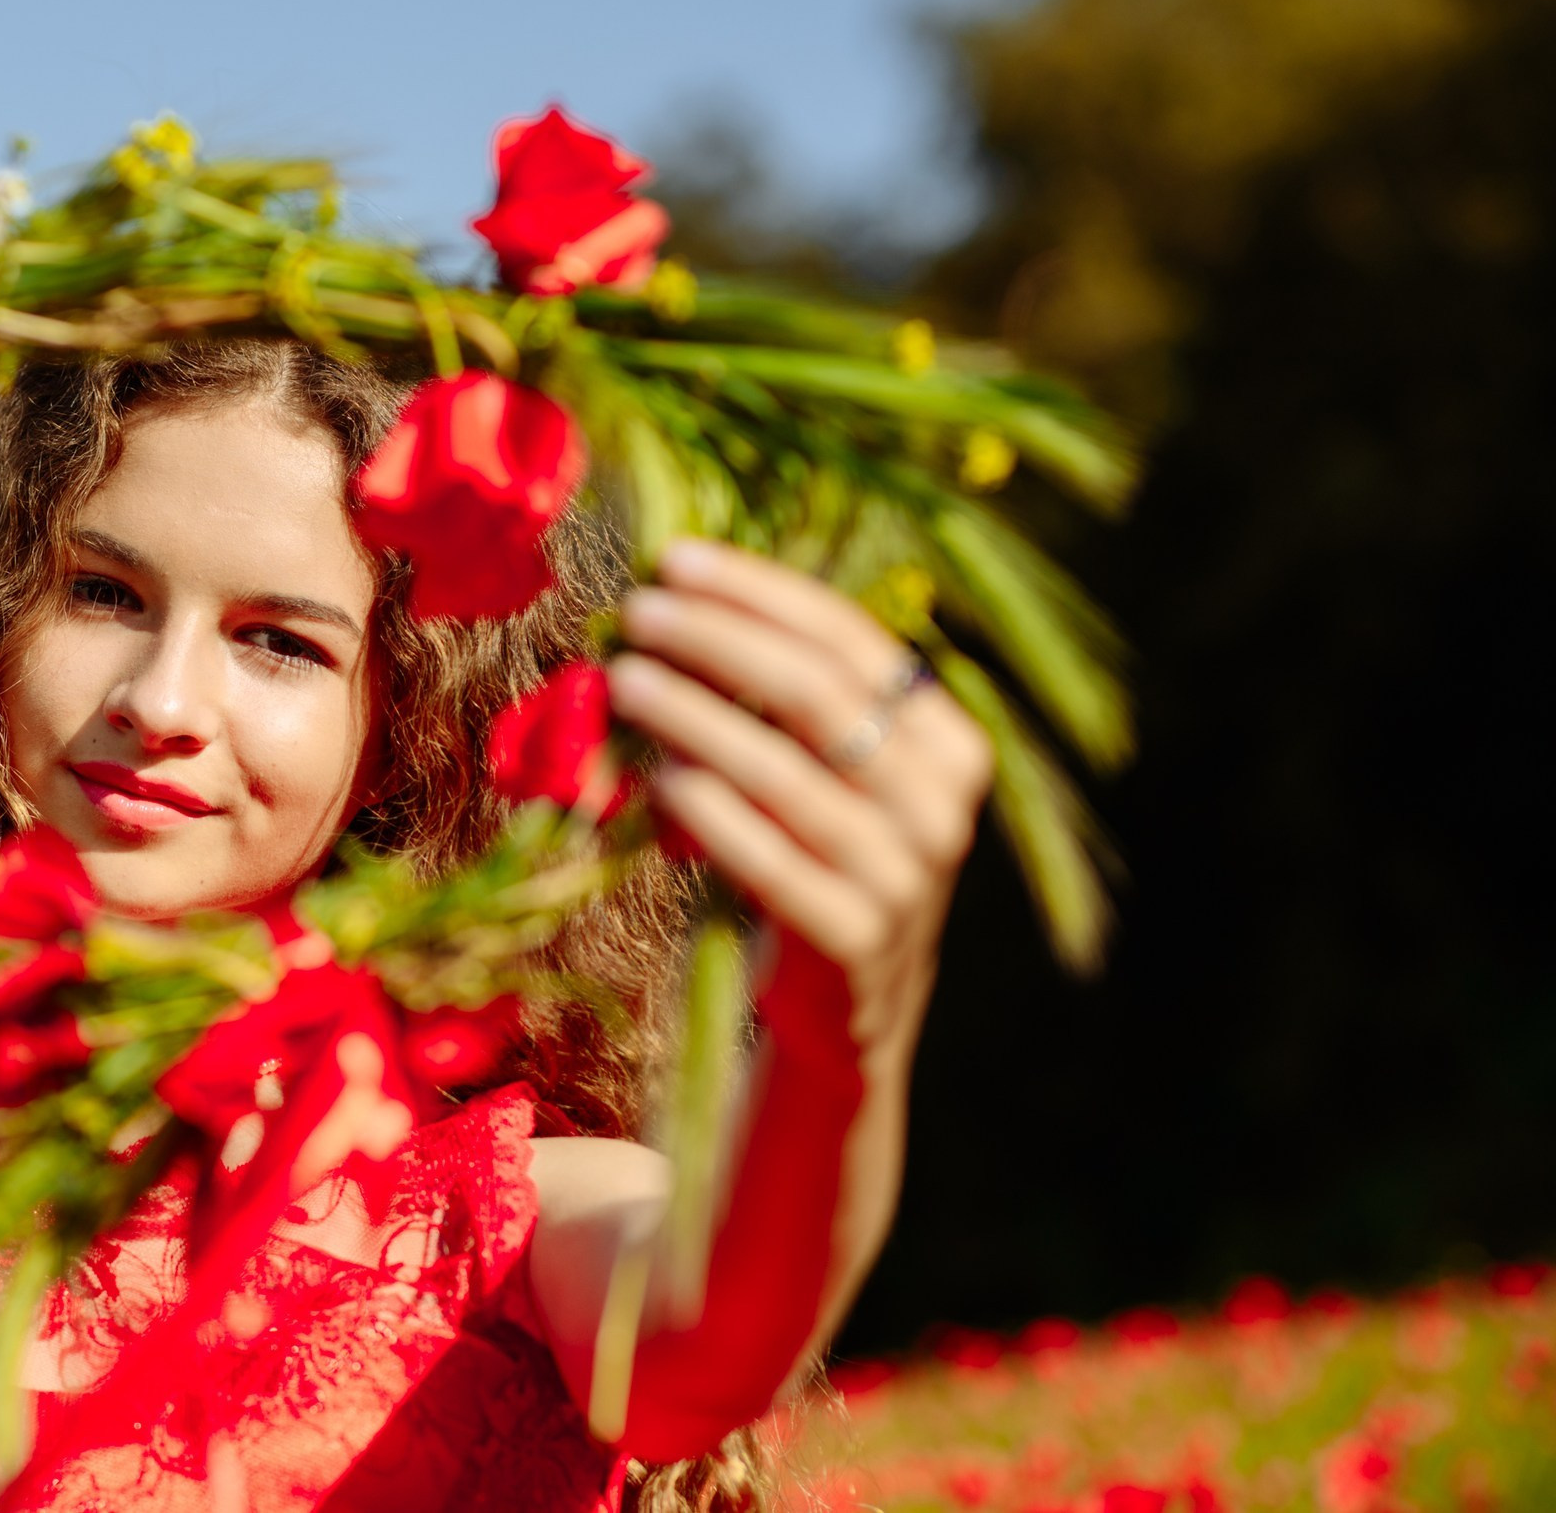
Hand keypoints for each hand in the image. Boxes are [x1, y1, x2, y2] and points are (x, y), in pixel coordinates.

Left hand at [605, 539, 993, 1057]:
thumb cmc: (819, 860)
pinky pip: (769, 859)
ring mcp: (905, 877)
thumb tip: (676, 598)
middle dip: (716, 641)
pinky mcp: (855, 940)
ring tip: (624, 680)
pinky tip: (656, 775)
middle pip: (817, 693)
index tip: (674, 561)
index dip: (758, 592)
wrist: (849, 1009)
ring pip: (785, 771)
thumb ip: (784, 699)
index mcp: (947, 742)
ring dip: (694, 715)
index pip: (850, 639)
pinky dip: (708, 810)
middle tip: (636, 613)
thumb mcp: (829, 774)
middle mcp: (940, 804)